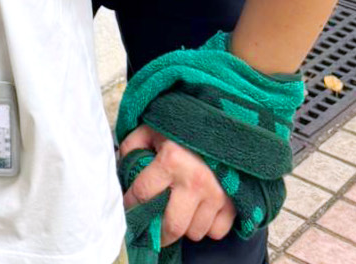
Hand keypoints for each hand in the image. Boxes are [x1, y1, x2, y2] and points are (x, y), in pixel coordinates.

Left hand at [120, 127, 235, 244]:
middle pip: (173, 227)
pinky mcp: (233, 202)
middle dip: (158, 233)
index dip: (130, 204)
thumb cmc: (181, 127)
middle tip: (152, 231)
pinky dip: (207, 227)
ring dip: (185, 227)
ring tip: (179, 213)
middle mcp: (195, 181)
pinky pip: (216, 232)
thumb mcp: (151, 128)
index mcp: (171, 160)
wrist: (219, 123)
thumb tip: (122, 169)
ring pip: (195, 232)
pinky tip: (200, 212)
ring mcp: (216, 194)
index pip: (142, 194)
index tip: (128, 208)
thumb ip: (133, 145)